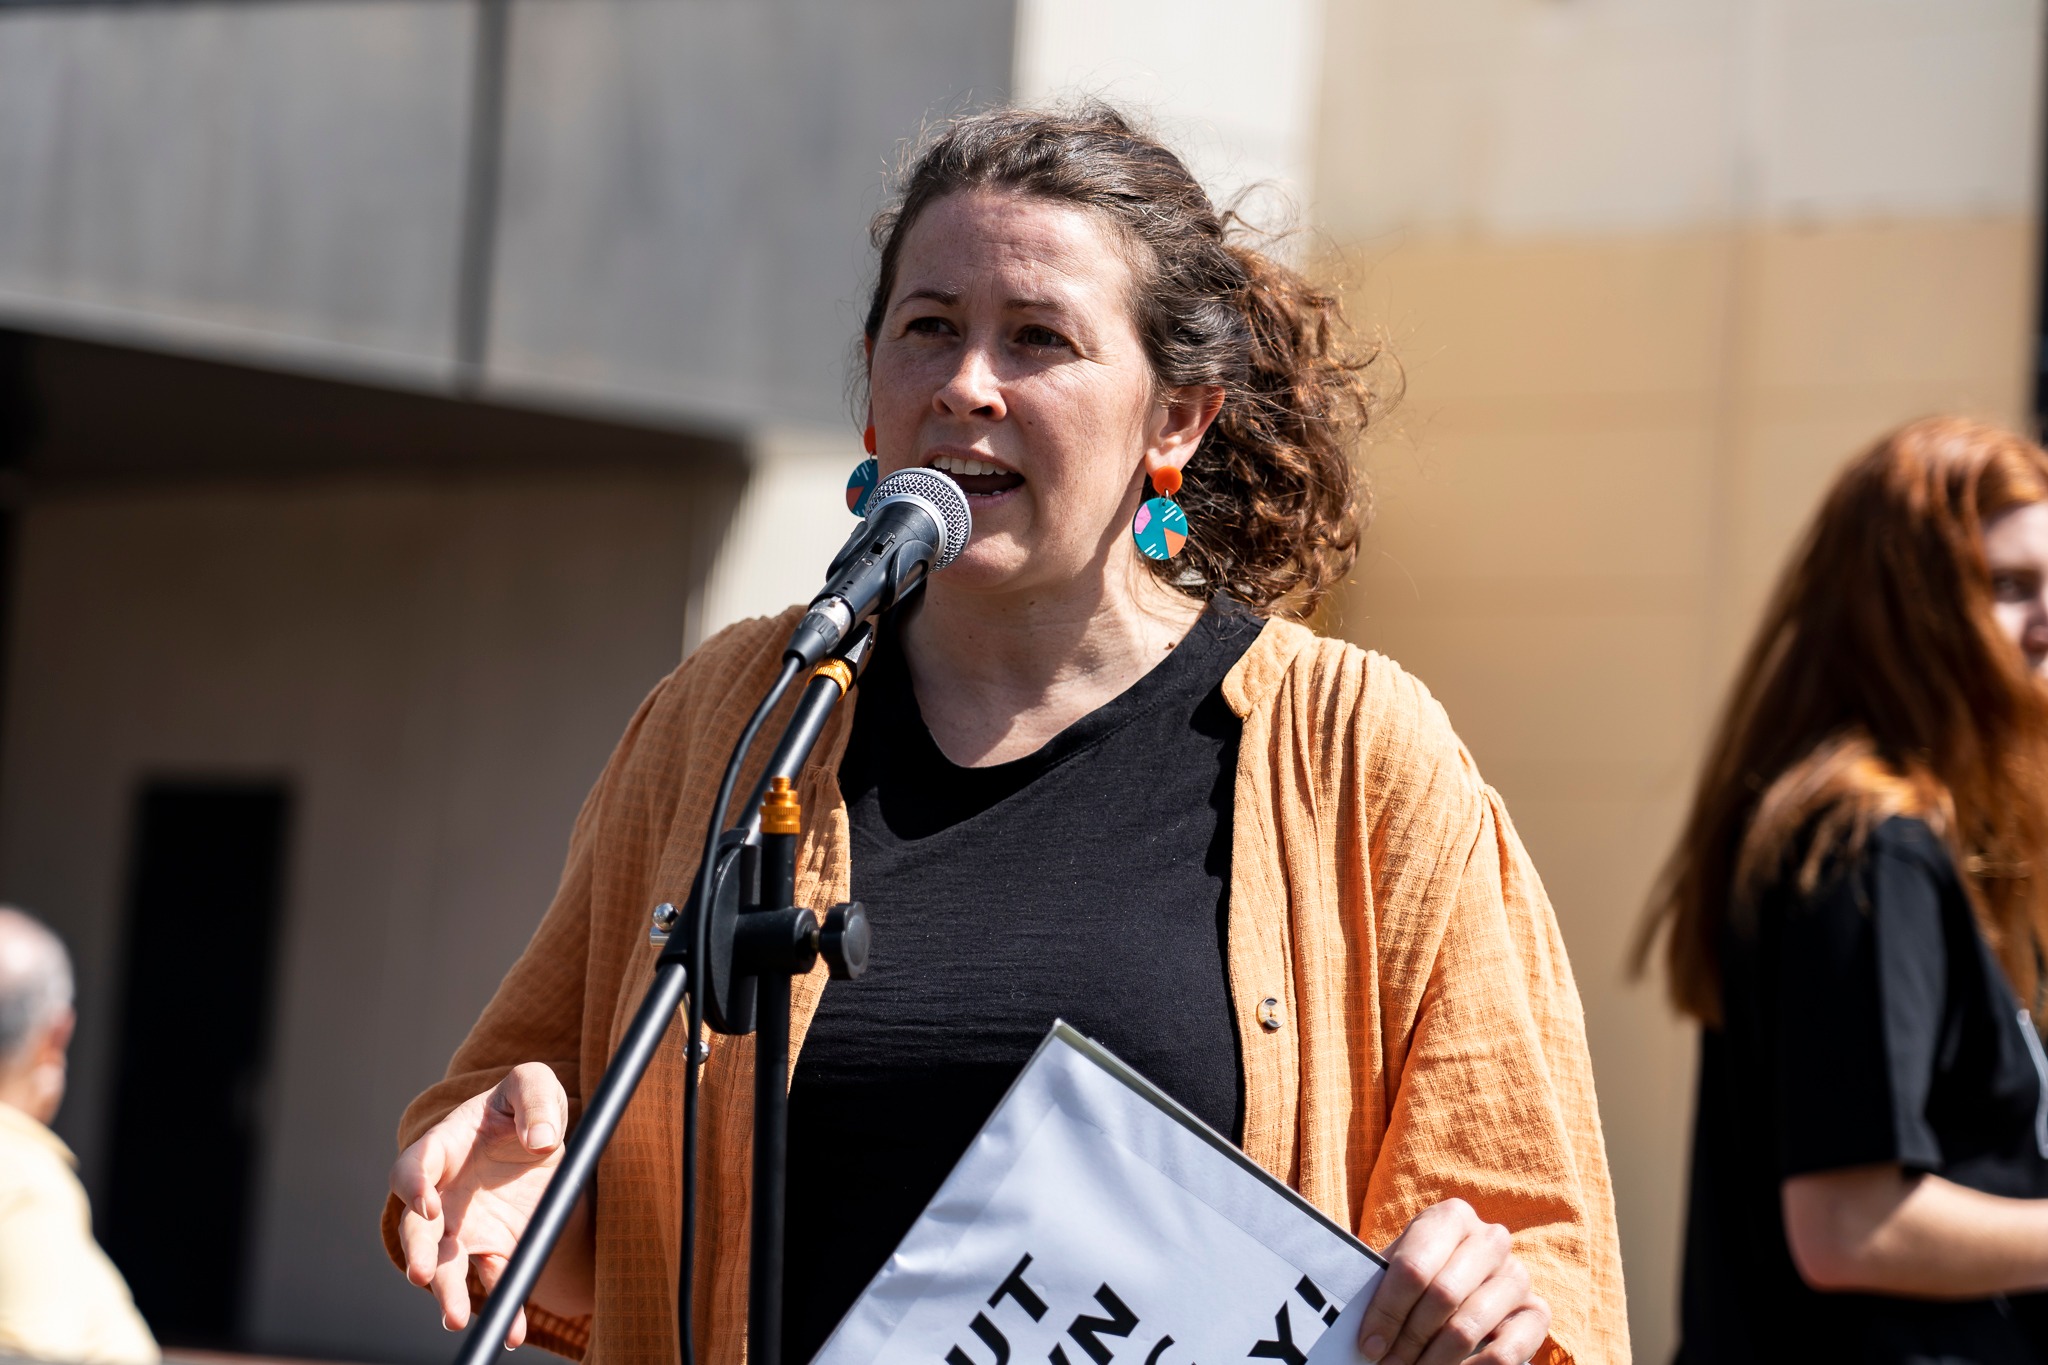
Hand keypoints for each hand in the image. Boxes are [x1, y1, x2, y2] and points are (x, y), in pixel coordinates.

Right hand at [390, 1063, 570, 1345]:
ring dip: (447, 1292)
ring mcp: (462, 1227)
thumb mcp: (532, 1085)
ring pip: (446, 1265)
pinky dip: (504, 1307)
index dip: (414, 1185)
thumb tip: (543, 1141)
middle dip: (417, 1252)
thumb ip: (535, 1100)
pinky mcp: (490, 1250)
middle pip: (418, 1228)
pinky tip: (514, 1331)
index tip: (428, 1202)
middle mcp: (443, 1194)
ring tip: (455, 1317)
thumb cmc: (523, 1107)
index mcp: (443, 1147)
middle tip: (420, 1275)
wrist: (539, 1141)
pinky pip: (492, 1282)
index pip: (415, 1166)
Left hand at [1356, 1199, 1549, 1364]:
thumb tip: (1354, 1325)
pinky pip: (1505, 1352)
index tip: (1368, 1344)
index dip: (1387, 1311)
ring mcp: (1518, 1275)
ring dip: (1433, 1360)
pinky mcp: (1538, 1313)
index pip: (1413, 1267)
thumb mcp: (1396, 1272)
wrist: (1459, 1294)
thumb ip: (1378, 1286)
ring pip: (1469, 1326)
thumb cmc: (1416, 1282)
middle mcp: (1491, 1239)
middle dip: (1408, 1339)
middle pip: (1442, 1296)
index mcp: (1451, 1217)